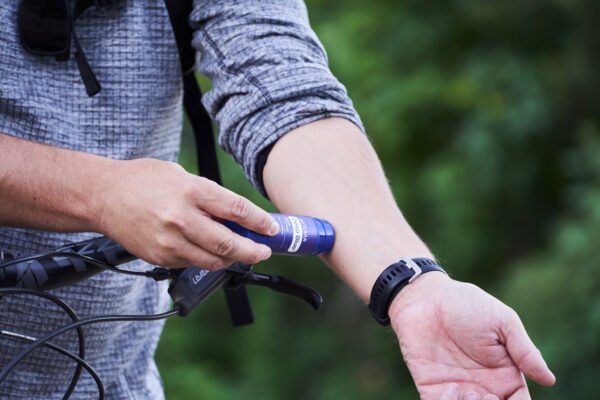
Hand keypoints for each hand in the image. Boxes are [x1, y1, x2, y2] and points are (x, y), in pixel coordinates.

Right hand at [93, 158, 277, 268]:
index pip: (237, 210)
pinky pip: (192, 264)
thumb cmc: (143, 180)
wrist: (102, 195)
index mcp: (191, 190)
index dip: (261, 223)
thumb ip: (209, 196)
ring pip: (213, 260)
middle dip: (253, 251)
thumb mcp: (181, 175)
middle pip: (229, 243)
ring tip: (240, 253)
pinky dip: (206, 259)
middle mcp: (182, 217)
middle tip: (264, 251)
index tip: (273, 229)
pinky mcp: (160, 257)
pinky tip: (209, 251)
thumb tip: (238, 216)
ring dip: (232, 259)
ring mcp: (169, 241)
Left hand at [388, 273, 554, 399]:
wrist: (426, 297)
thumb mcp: (502, 322)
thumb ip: (524, 351)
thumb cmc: (467, 304)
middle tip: (488, 395)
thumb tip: (549, 379)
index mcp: (505, 375)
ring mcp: (457, 390)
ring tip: (469, 391)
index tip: (508, 396)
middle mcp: (483, 388)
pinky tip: (450, 387)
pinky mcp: (432, 389)